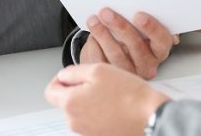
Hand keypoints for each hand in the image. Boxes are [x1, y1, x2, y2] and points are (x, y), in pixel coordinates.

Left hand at [45, 63, 169, 135]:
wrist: (150, 117)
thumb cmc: (128, 95)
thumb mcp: (97, 70)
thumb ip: (74, 72)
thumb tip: (63, 76)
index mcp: (70, 104)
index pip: (50, 91)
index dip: (59, 79)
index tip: (71, 75)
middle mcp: (75, 122)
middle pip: (66, 101)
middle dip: (78, 89)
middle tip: (98, 81)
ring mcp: (87, 132)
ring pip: (81, 110)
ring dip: (90, 100)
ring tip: (111, 93)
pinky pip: (93, 120)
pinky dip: (100, 111)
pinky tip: (116, 105)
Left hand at [79, 8, 178, 78]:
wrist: (115, 55)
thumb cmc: (131, 36)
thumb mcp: (141, 28)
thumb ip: (141, 20)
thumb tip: (134, 1)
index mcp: (159, 50)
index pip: (162, 40)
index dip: (152, 28)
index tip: (138, 15)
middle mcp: (148, 65)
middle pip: (136, 47)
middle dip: (120, 26)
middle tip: (106, 12)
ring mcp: (130, 74)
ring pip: (116, 55)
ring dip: (103, 35)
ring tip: (94, 20)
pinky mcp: (111, 77)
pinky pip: (102, 62)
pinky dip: (95, 46)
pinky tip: (92, 36)